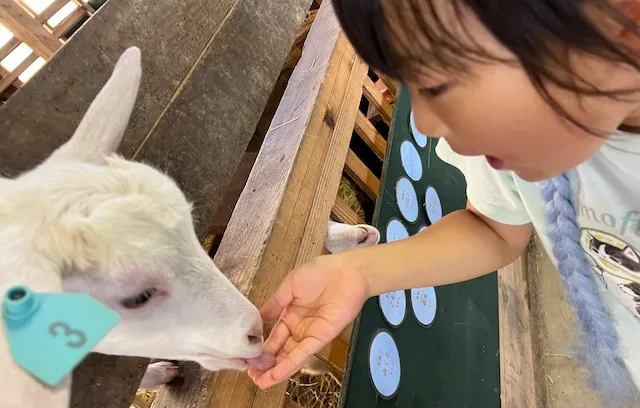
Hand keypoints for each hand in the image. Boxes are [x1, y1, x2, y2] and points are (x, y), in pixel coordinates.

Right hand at [248, 254, 368, 388]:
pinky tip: (275, 374)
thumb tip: (260, 316)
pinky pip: (302, 354)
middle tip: (252, 375)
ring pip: (289, 356)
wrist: (346, 273)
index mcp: (290, 313)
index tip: (250, 358)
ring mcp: (309, 334)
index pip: (274, 335)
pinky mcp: (321, 338)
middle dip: (266, 363)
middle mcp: (299, 327)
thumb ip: (275, 303)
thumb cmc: (320, 272)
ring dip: (275, 370)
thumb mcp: (290, 285)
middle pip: (280, 350)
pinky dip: (289, 365)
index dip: (263, 347)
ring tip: (260, 382)